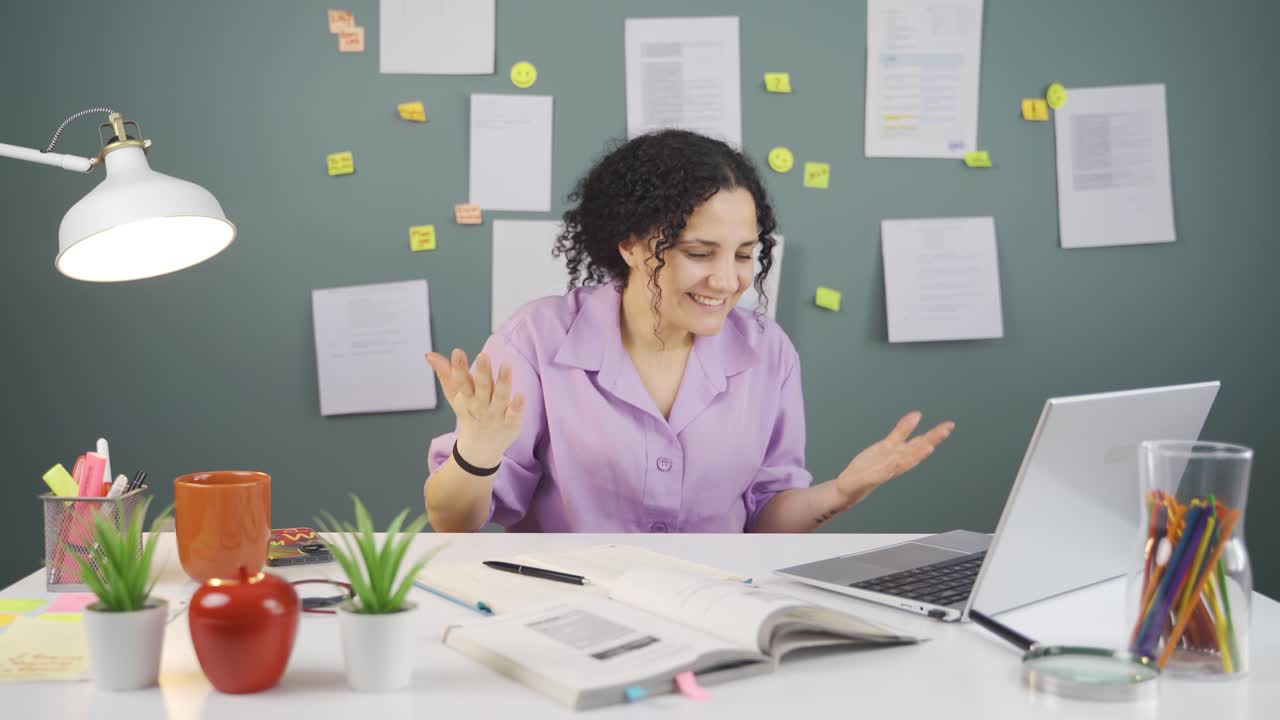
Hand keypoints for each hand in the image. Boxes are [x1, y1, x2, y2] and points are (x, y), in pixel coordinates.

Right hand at [425, 349, 524, 468]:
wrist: (479, 450)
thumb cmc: (469, 415)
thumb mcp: (456, 396)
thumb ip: (446, 374)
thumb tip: (429, 355)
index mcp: (467, 398)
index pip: (461, 382)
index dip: (459, 368)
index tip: (457, 352)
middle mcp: (481, 406)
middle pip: (481, 387)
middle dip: (482, 372)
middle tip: (482, 356)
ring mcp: (496, 415)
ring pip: (500, 397)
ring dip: (503, 382)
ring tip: (506, 365)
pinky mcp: (510, 423)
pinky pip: (513, 415)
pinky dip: (516, 407)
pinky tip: (520, 396)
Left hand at [834, 412, 953, 504]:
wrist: (851, 486)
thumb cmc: (872, 465)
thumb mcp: (888, 444)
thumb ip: (902, 431)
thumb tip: (918, 414)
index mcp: (901, 454)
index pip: (921, 442)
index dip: (935, 434)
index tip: (949, 425)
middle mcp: (897, 462)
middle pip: (917, 450)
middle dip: (932, 440)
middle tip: (947, 430)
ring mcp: (886, 470)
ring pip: (904, 462)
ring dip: (916, 455)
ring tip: (929, 447)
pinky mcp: (872, 477)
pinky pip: (882, 472)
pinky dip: (890, 468)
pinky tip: (896, 462)